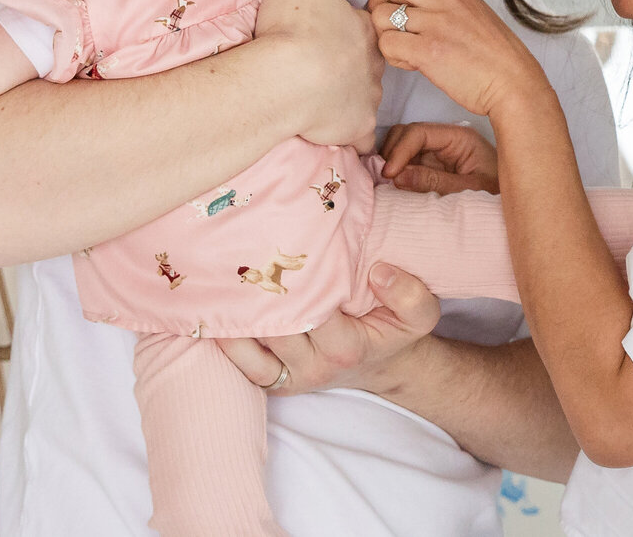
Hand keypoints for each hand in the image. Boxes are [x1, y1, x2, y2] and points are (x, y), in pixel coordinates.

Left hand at [217, 263, 441, 394]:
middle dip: (259, 292)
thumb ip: (410, 295)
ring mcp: (288, 378)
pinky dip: (223, 336)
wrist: (382, 365)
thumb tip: (379, 272)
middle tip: (242, 250)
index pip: (313, 312)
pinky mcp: (271, 382)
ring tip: (219, 273)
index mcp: (347, 349)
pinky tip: (212, 305)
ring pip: (248, 346)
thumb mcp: (420, 316)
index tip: (289, 249)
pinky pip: (239, 363)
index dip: (297, 283)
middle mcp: (313, 368)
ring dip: (233, 311)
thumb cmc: (394, 332)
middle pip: (273, 328)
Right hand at [256, 0, 383, 148]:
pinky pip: (362, 135)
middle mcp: (373, 62)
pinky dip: (353, 135)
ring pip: (366, 96)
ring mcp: (368, 96)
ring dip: (349, 98)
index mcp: (362, 28)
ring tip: (322, 100)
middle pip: (369, 62)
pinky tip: (339, 134)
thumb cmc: (291, 28)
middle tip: (323, 68)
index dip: (346, 32)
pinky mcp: (358, 126)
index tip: (326, 37)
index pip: (365, 27)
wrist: (287, 78)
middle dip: (352, 65)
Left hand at [340, 0, 549, 120]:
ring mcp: (435, 22)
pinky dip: (394, 58)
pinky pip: (387, 45)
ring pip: (379, 16)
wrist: (514, 82)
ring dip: (385, 36)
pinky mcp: (429, 50)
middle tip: (392, 28)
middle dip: (376, 6)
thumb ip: (438, 1)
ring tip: (409, 51)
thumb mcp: (468, 12)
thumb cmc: (491, 53)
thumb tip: (405, 3)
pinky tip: (413, 64)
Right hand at [380, 122, 498, 193]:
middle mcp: (446, 141)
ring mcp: (438, 154)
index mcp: (460, 138)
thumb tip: (396, 176)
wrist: (511, 212)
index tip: (389, 174)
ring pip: (403, 147)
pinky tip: (394, 185)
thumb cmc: (497, 198)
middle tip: (386, 179)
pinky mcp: (433, 168)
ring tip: (389, 184)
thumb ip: (433, 182)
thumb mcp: (468, 191)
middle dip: (392, 153)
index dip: (400, 150)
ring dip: (392, 162)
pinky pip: (408, 164)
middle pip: (406, 134)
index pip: (419, 132)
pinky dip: (397, 172)